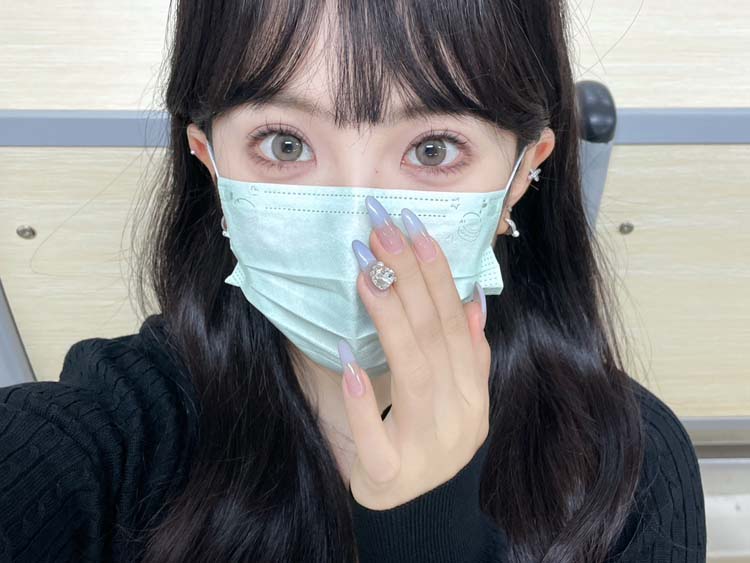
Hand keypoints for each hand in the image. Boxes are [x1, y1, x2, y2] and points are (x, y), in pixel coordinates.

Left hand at [339, 195, 490, 509]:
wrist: (407, 508)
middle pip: (434, 335)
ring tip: (364, 270)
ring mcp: (429, 449)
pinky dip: (360, 397)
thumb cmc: (418, 438)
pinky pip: (375, 435)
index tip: (413, 227)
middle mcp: (461, 417)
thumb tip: (475, 301)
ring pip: (413, 371)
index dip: (436, 272)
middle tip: (382, 230)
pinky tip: (344, 358)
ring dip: (389, 317)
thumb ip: (464, 352)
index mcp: (473, 392)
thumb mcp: (448, 394)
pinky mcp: (391, 475)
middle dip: (409, 276)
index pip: (455, 321)